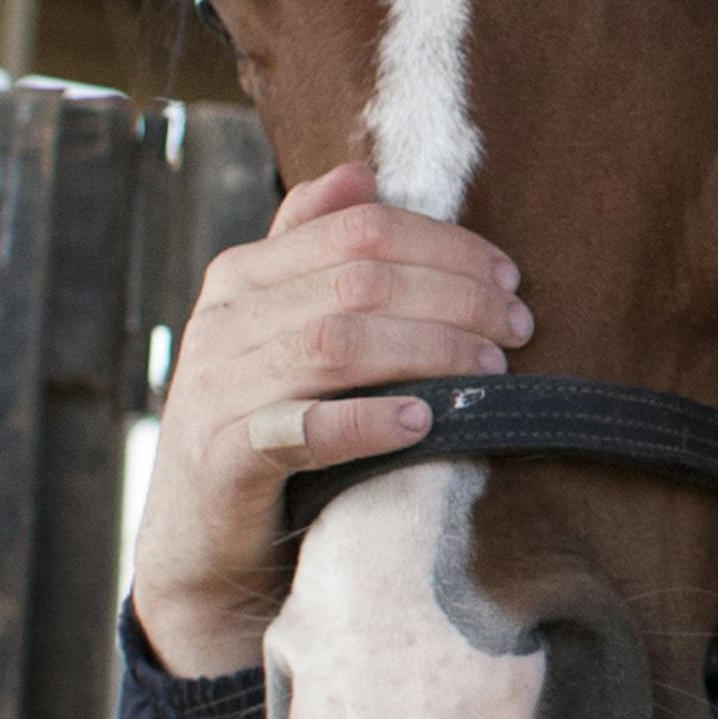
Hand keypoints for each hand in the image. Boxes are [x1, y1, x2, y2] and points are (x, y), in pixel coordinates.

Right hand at [128, 163, 532, 677]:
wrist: (200, 546)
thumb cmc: (269, 421)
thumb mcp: (286, 328)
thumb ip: (314, 248)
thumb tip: (359, 172)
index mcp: (245, 274)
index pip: (363, 229)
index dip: (448, 246)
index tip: (510, 277)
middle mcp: (223, 321)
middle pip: (362, 281)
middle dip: (456, 297)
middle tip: (517, 327)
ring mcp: (215, 390)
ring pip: (338, 343)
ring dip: (431, 350)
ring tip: (491, 369)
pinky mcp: (221, 462)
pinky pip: (301, 428)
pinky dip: (369, 420)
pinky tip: (425, 420)